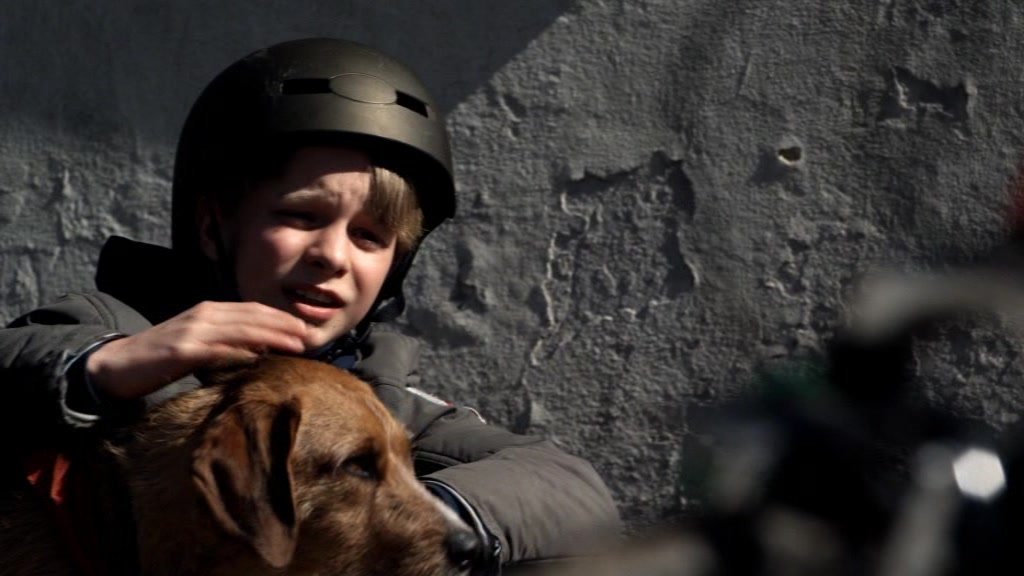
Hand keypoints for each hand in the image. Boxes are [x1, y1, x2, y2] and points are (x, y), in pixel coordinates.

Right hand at [85, 301, 309, 398]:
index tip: (305, 329)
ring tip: (295, 345)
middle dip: (284, 325)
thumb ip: (227, 341)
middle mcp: (204, 315)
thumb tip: (260, 349)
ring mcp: (192, 331)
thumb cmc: (162, 357)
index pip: (253, 311)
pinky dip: (239, 350)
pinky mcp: (180, 350)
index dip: (281, 318)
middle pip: (252, 317)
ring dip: (271, 336)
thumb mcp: (199, 343)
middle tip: (309, 336)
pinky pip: (216, 349)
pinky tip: (258, 356)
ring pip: (240, 330)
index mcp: (210, 312)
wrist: (117, 365)